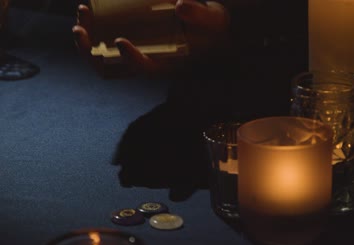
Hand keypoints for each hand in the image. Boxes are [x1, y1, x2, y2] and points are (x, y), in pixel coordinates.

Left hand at [72, 0, 229, 77]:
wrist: (210, 29)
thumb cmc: (213, 27)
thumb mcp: (214, 19)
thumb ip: (199, 15)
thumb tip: (180, 5)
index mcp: (168, 64)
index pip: (145, 69)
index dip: (130, 59)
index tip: (120, 39)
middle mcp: (148, 62)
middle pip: (111, 70)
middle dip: (90, 53)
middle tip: (80, 29)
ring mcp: (136, 53)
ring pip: (102, 58)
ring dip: (86, 40)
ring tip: (82, 12)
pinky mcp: (131, 41)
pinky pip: (104, 42)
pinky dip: (94, 28)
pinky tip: (90, 9)